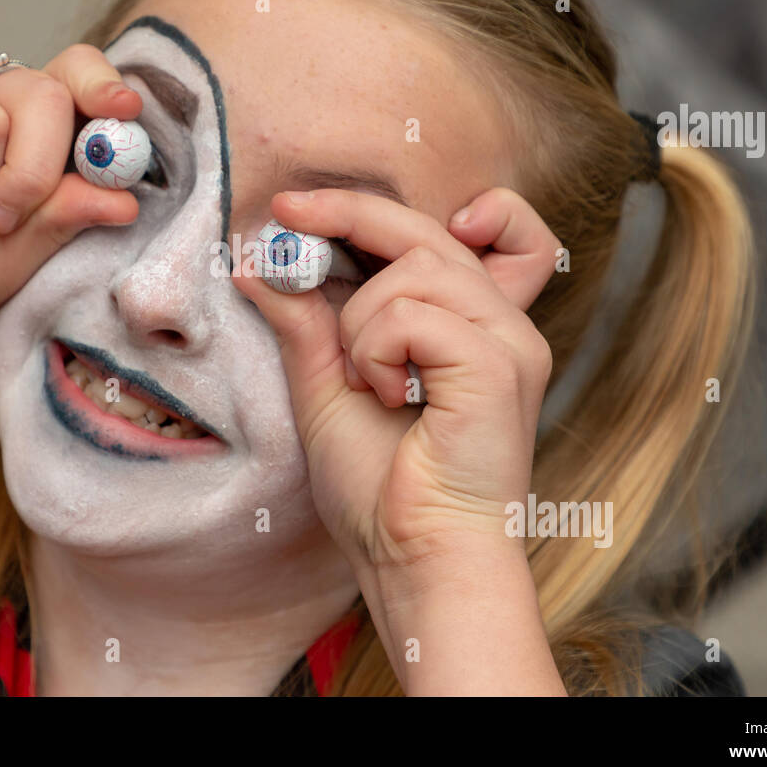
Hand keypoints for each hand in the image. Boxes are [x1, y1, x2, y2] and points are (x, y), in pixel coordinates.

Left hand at [233, 187, 559, 573]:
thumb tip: (257, 261)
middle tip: (285, 212)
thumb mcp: (326, 387)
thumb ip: (304, 322)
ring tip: (365, 381)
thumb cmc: (381, 490)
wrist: (415, 559)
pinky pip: (413, 315)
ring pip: (414, 269)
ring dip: (360, 321)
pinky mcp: (501, 365)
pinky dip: (376, 351)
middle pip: (427, 232)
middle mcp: (502, 323)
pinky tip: (387, 397)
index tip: (311, 210)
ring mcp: (509, 341)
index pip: (470, 230)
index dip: (396, 208)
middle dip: (350, 213)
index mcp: (470, 325)